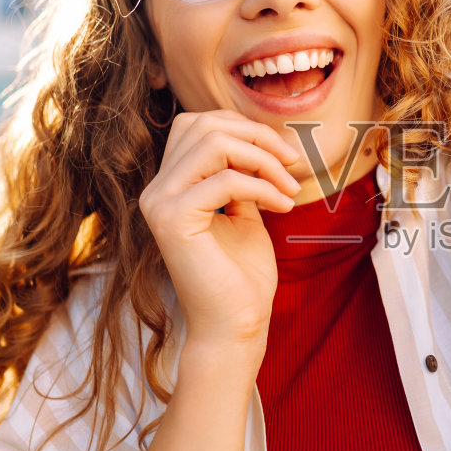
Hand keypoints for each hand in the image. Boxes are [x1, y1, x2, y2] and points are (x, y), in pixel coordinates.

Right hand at [138, 110, 302, 360]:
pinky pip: (226, 180)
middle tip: (293, 164)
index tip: (284, 154)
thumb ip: (242, 174)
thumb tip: (259, 139)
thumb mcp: (244, 211)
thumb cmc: (242, 275)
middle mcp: (156, 190)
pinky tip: (284, 206)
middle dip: (258, 136)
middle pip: (204, 124)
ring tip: (290, 187)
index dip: (245, 127)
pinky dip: (263, 187)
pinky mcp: (173, 221)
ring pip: (213, 143)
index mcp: (170, 185)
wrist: (235, 325)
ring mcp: (159, 203)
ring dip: (263, 159)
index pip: (198, 124)